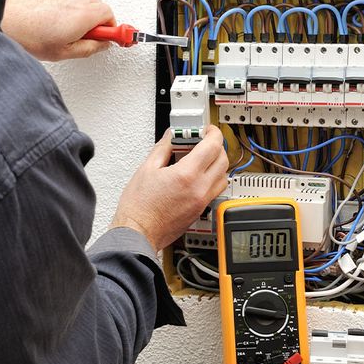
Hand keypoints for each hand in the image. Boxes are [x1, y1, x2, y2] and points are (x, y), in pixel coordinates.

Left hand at [1, 0, 115, 60]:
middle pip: (100, 5)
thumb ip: (90, 48)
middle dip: (100, 21)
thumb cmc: (27, 34)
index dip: (113, 28)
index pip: (111, 15)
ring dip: (84, 14)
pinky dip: (69, 8)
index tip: (115, 37)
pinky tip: (56, 22)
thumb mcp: (64, 52)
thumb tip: (102, 45)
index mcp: (83, 15)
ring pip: (84, 0)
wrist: (2, 18)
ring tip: (70, 31)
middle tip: (92, 37)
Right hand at [110, 126, 228, 251]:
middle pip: (223, 160)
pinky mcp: (201, 211)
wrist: (138, 233)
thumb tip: (172, 136)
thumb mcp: (147, 168)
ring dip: (218, 164)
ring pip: (224, 177)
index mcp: (186, 175)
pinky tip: (198, 176)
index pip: (212, 146)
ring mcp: (202, 201)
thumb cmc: (139, 207)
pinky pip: (216, 190)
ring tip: (202, 159)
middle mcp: (199, 189)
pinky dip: (213, 179)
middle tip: (204, 141)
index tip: (207, 130)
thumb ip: (163, 148)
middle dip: (216, 146)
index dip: (213, 133)